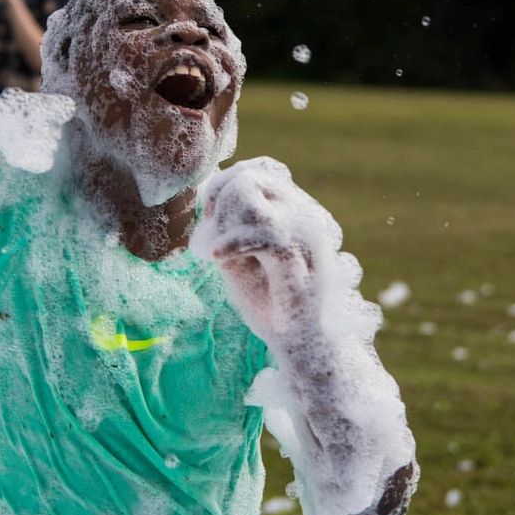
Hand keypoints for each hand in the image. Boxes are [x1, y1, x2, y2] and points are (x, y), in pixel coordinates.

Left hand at [192, 157, 340, 336]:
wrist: (304, 345)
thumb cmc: (272, 303)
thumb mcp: (246, 255)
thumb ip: (233, 224)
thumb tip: (209, 193)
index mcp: (297, 210)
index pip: (260, 169)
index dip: (227, 184)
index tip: (211, 213)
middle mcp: (305, 213)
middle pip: (251, 175)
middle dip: (220, 197)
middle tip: (210, 229)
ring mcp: (304, 232)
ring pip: (252, 195)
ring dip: (224, 220)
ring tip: (219, 250)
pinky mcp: (299, 257)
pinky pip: (260, 232)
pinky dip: (231, 242)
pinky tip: (216, 256)